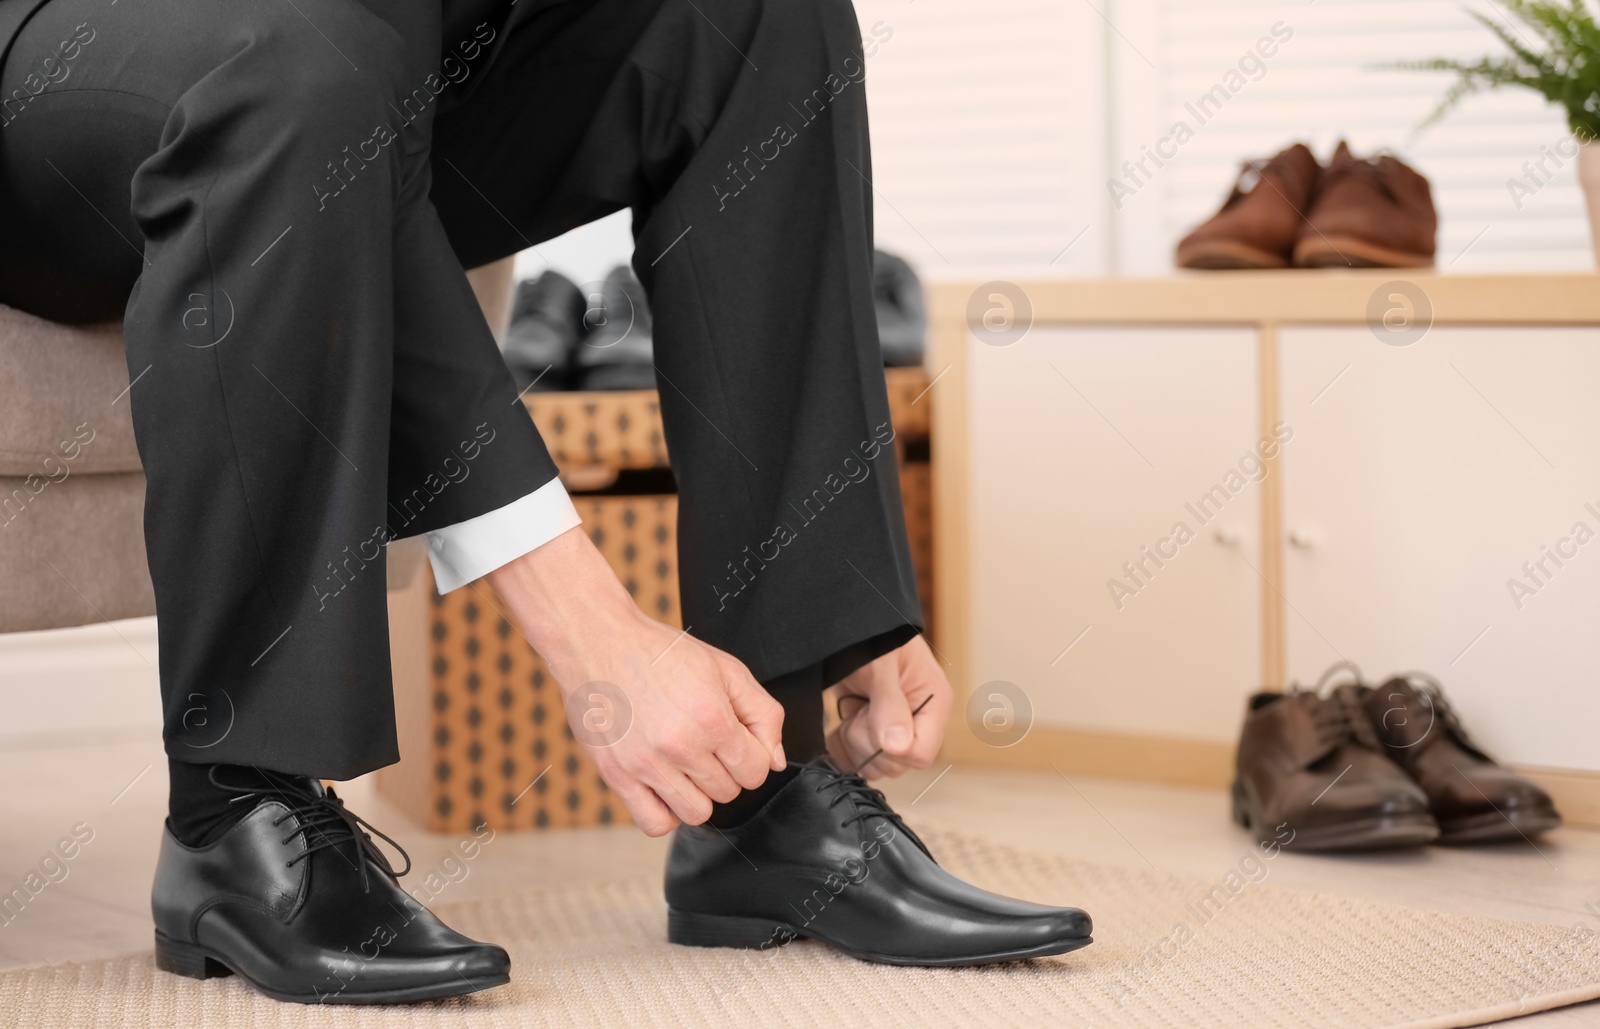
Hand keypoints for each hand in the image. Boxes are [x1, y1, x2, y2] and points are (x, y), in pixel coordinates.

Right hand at [488, 527, 784, 835]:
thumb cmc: (661, 653)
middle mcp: (680, 745)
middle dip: (725, 770)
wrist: (598, 642)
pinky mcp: (617, 775)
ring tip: (685, 764)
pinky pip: (655, 823)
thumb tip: (776, 761)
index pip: (757, 771)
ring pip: (697, 813)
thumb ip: (762, 713)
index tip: (735, 740)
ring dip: (698, 792)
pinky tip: (665, 784)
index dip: (752, 755)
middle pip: (729, 792)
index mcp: (712, 717)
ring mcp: (646, 764)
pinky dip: (666, 812)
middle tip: (704, 742)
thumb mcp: (725, 668)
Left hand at [826, 635, 951, 778]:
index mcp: (933, 703)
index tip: (873, 718)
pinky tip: (841, 722)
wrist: (846, 629)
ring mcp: (894, 731)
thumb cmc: (871, 637)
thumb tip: (898, 746)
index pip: (922, 754)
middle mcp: (918, 722)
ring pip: (874, 767)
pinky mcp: (872, 737)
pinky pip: (855, 763)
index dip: (893, 747)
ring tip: (852, 709)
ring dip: (853, 743)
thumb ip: (889, 705)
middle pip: (896, 764)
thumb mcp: (880, 665)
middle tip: (859, 708)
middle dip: (868, 741)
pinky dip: (841, 747)